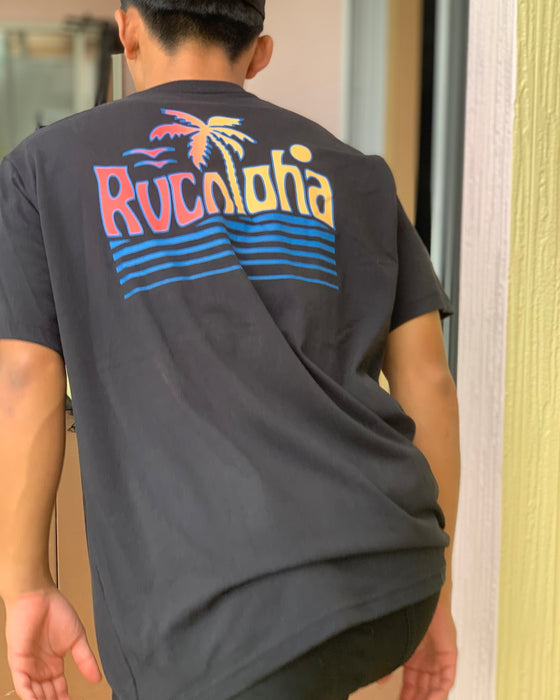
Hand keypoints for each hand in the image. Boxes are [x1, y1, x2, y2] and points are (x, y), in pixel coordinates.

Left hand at [4, 585, 101, 699]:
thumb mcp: (77, 638)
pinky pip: (22, 686)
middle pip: (47, 695)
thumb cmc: (56, 611)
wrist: (38, 596)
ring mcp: (28, 667)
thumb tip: (98, 678)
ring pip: (34, 694)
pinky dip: (29, 697)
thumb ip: (85, 659)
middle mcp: (40, 669)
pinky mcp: (18, 663)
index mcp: (54, 664)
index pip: (59, 690)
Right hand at [376, 599, 456, 698]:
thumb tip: (380, 680)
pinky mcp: (450, 656)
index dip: (407, 695)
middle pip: (424, 687)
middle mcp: (427, 659)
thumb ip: (389, 664)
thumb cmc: (405, 614)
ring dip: (428, 698)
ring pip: (436, 686)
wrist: (419, 599)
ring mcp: (439, 659)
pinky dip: (440, 692)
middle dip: (416, 699)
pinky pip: (447, 680)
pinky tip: (432, 699)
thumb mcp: (395, 644)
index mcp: (414, 656)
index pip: (412, 682)